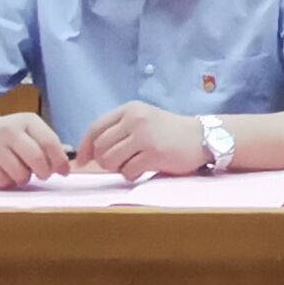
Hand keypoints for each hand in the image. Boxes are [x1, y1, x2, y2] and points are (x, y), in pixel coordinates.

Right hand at [0, 110, 72, 186]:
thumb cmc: (5, 134)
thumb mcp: (26, 130)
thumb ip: (47, 141)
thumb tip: (70, 156)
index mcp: (26, 120)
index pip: (50, 142)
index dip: (60, 160)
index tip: (64, 171)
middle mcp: (8, 130)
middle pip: (37, 159)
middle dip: (44, 172)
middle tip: (43, 175)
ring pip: (20, 174)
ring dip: (24, 179)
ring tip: (20, 172)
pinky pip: (3, 181)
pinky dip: (7, 182)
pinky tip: (3, 172)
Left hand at [74, 103, 211, 177]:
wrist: (201, 137)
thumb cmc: (168, 132)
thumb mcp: (142, 121)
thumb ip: (119, 131)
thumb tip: (89, 153)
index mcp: (129, 109)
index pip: (96, 128)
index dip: (84, 147)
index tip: (82, 161)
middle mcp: (135, 119)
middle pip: (100, 147)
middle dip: (104, 161)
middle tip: (119, 163)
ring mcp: (145, 136)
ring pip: (111, 161)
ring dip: (118, 169)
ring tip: (132, 165)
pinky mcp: (154, 153)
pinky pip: (128, 171)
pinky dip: (132, 175)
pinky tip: (143, 169)